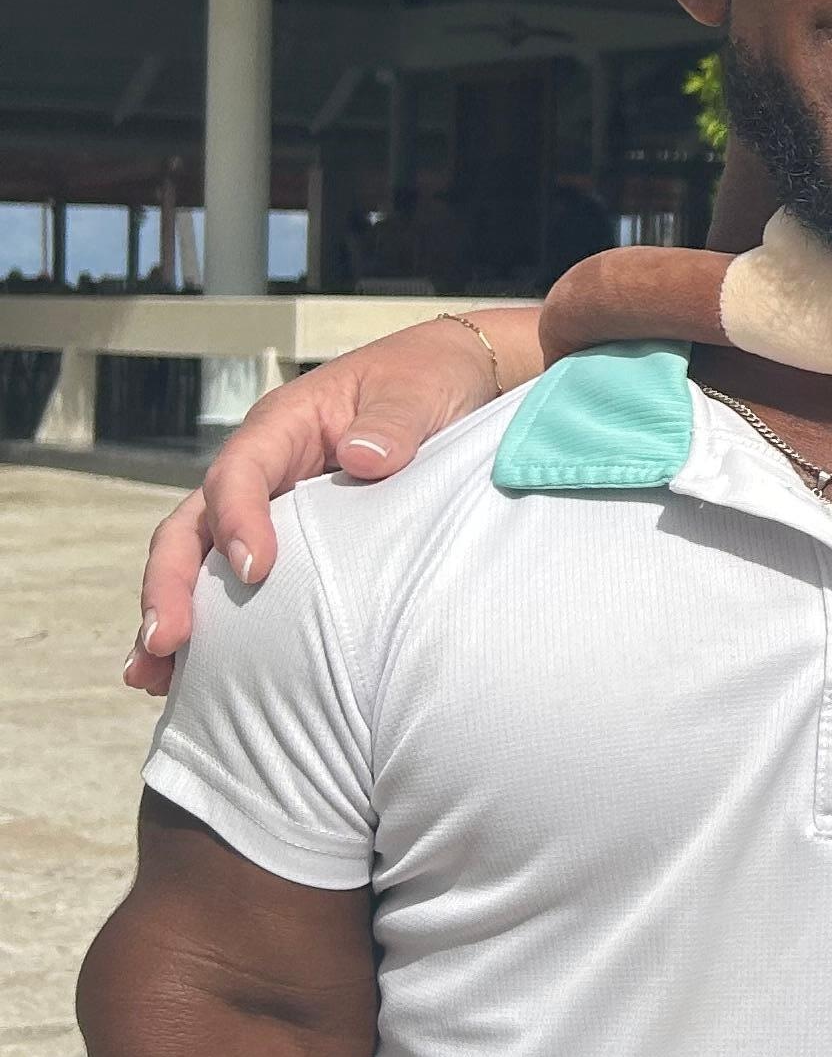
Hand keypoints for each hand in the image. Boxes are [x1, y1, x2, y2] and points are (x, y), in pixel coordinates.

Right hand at [128, 317, 514, 690]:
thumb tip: (364, 458)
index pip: (241, 470)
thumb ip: (395, 423)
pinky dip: (212, 624)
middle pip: (194, 524)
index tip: (255, 569)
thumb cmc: (429, 380)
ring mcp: (266, 506)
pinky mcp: (287, 540)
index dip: (238, 518)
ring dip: (174, 613)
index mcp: (285, 425)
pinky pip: (233, 578)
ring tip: (153, 676)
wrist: (453, 380)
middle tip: (165, 641)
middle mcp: (262, 468)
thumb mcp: (419, 392)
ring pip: (199, 559)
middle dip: (172, 582)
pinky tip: (191, 675)